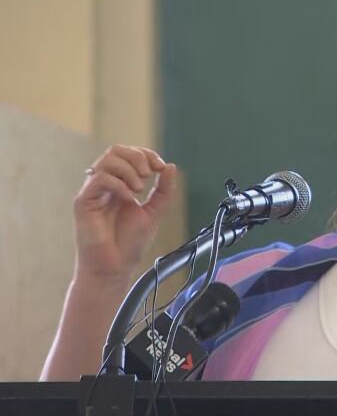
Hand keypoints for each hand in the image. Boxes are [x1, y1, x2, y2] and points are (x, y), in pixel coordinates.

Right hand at [73, 145, 176, 281]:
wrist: (114, 268)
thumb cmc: (129, 244)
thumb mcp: (154, 211)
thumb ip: (164, 190)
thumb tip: (170, 166)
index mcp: (120, 185)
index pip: (128, 155)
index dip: (145, 154)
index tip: (160, 167)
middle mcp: (105, 185)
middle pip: (115, 150)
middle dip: (137, 157)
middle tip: (148, 175)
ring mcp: (93, 192)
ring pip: (106, 161)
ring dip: (129, 170)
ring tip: (139, 190)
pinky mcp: (83, 202)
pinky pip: (98, 179)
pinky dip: (118, 184)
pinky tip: (128, 198)